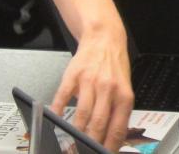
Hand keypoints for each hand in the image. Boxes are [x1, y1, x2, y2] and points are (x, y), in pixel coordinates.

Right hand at [51, 23, 133, 152]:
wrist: (104, 37)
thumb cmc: (114, 65)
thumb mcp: (124, 87)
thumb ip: (118, 111)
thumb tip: (112, 139)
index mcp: (124, 95)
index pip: (117, 128)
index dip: (108, 146)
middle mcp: (108, 89)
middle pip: (98, 124)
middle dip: (89, 144)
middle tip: (82, 152)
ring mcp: (89, 81)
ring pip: (81, 114)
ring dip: (74, 134)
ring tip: (69, 145)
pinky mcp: (73, 75)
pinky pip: (62, 97)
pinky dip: (57, 112)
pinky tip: (54, 122)